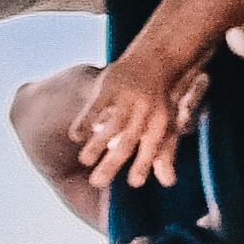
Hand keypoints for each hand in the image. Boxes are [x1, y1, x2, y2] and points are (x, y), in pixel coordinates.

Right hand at [70, 60, 190, 189]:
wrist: (154, 59)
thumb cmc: (158, 101)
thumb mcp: (165, 126)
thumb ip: (163, 155)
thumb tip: (168, 182)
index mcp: (160, 123)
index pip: (151, 148)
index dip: (143, 165)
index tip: (133, 184)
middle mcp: (145, 111)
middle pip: (127, 140)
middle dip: (112, 161)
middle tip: (97, 182)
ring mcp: (127, 98)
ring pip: (112, 124)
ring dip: (97, 143)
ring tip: (85, 161)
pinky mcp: (110, 85)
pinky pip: (97, 105)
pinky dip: (87, 119)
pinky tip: (76, 136)